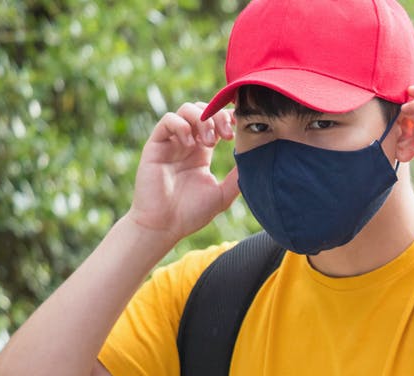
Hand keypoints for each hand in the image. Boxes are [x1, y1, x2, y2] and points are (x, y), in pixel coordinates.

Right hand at [127, 102, 238, 243]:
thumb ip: (237, 178)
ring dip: (202, 120)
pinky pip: (168, 120)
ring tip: (209, 142)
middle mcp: (187, 143)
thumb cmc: (191, 214)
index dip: (229, 117)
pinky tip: (191, 144)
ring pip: (186, 110)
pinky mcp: (156, 145)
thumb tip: (257, 161)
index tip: (241, 128)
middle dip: (219, 117)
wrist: (163, 227)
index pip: (217, 121)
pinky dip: (182, 126)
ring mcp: (171, 142)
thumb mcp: (222, 195)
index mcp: (202, 151)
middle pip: (203, 110)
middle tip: (227, 136)